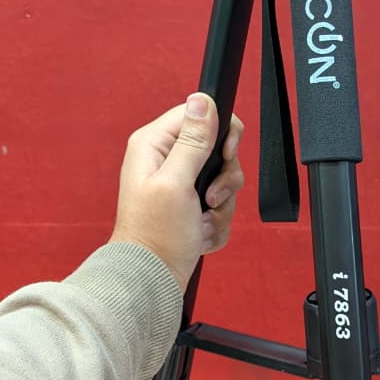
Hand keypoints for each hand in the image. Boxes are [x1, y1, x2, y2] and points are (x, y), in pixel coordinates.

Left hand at [109, 94, 244, 292]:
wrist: (152, 279)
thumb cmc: (155, 235)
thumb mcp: (176, 182)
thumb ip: (193, 140)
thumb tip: (201, 100)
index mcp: (154, 145)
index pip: (199, 114)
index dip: (221, 132)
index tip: (226, 155)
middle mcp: (166, 161)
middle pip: (218, 150)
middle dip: (224, 180)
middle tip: (210, 198)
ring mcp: (179, 185)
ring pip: (223, 181)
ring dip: (221, 207)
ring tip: (202, 222)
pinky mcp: (190, 207)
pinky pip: (220, 205)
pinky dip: (215, 223)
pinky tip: (199, 233)